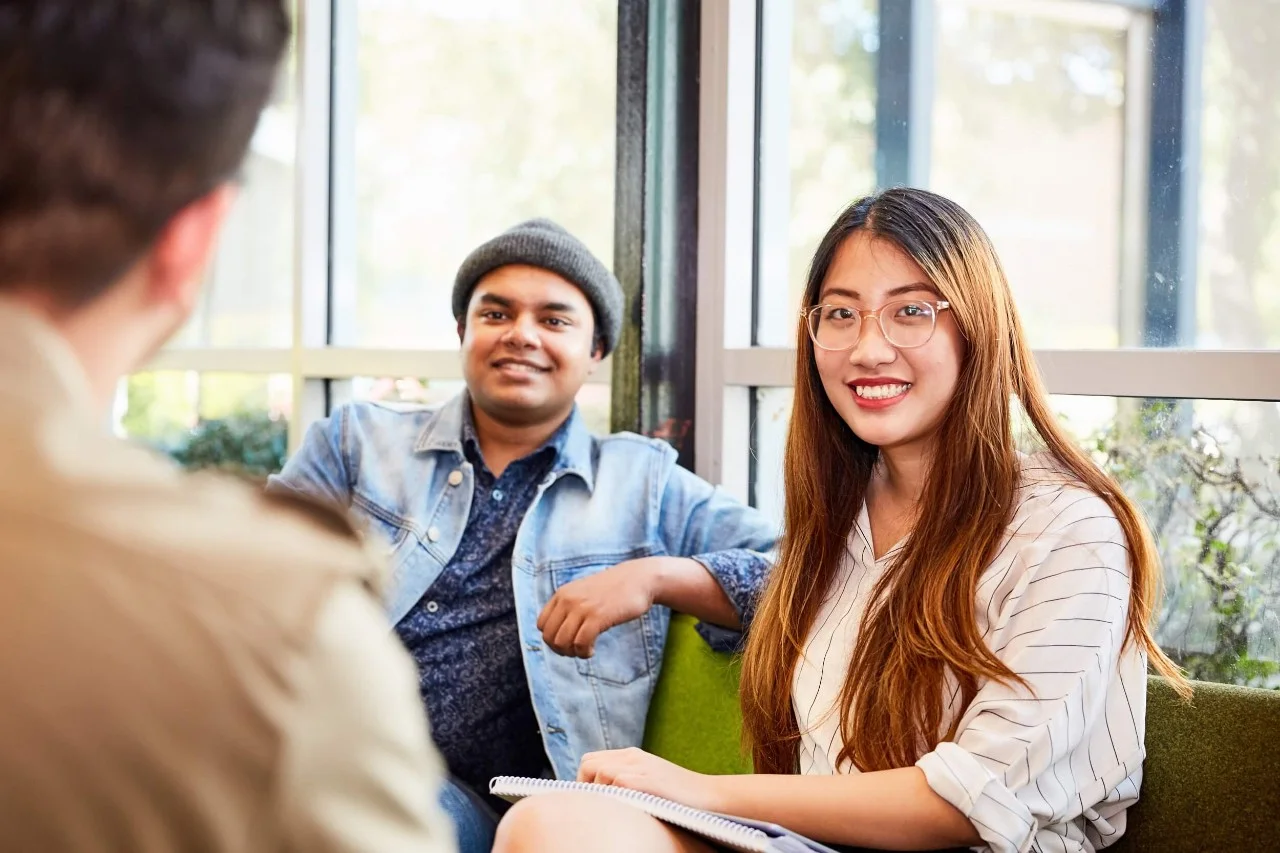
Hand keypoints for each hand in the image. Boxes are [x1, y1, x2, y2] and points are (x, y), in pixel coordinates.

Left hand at [537, 558, 665, 657]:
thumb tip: (558, 635)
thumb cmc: (614, 589)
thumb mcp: (584, 592)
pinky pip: (580, 643)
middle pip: (549, 637)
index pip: (542, 624)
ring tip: (586, 650)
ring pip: (562, 642)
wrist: (639, 578)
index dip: (552, 639)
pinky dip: (584, 652)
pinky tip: (592, 650)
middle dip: (561, 650)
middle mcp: (568, 599)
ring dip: (573, 653)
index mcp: (562, 594)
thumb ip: (569, 607)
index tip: (568, 642)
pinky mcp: (597, 617)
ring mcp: (582, 608)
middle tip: (577, 651)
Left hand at [578, 747, 725, 812]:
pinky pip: (615, 782)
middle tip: (594, 806)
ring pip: (599, 772)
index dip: (584, 780)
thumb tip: (600, 796)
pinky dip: (612, 795)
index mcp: (631, 755)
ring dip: (598, 791)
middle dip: (584, 785)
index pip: (591, 759)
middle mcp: (632, 756)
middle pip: (589, 763)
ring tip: (611, 808)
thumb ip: (627, 780)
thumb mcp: (649, 780)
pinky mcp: (645, 780)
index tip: (589, 799)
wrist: (710, 796)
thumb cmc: (680, 796)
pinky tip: (623, 808)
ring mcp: (639, 766)